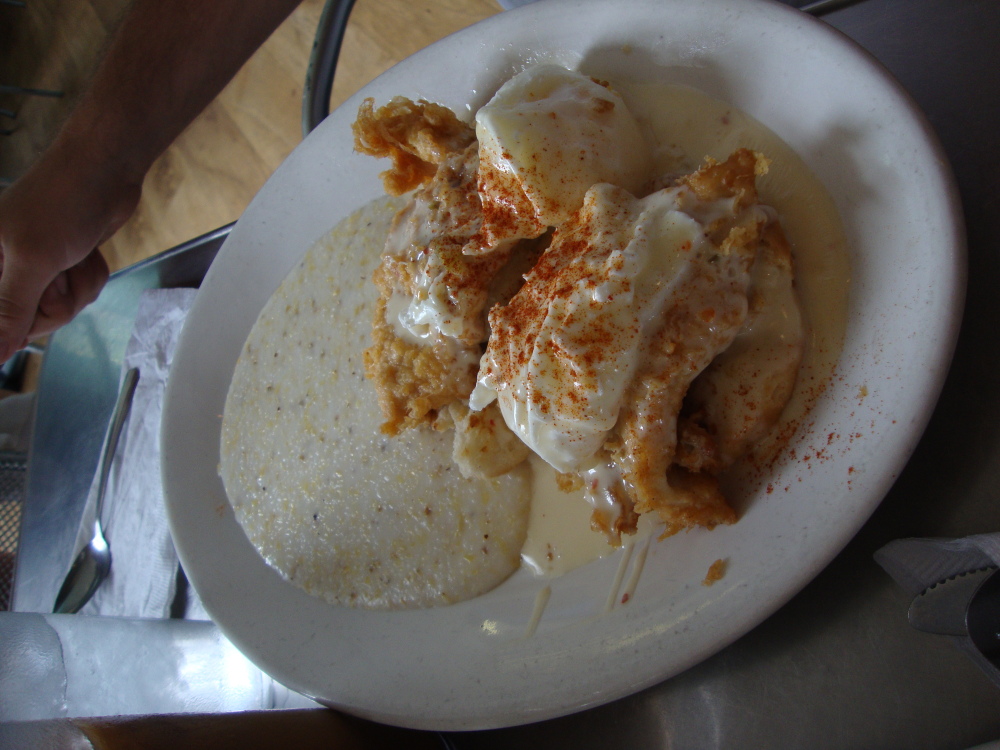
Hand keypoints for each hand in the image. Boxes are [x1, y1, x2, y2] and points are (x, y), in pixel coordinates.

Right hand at [0, 141, 140, 361]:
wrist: (106, 170)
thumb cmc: (62, 201)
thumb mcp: (32, 261)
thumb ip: (9, 310)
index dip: (17, 322)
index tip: (43, 296)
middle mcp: (1, 267)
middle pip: (27, 321)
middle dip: (55, 301)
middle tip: (59, 274)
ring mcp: (33, 268)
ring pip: (57, 309)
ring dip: (77, 287)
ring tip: (75, 257)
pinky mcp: (61, 265)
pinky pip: (77, 293)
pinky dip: (89, 277)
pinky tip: (87, 253)